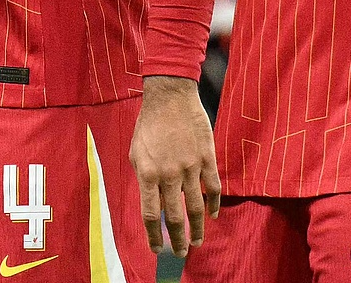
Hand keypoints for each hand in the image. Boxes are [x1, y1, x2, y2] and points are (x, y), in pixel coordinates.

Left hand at [130, 75, 220, 256]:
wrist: (170, 96)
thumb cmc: (149, 124)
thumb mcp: (136, 153)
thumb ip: (144, 179)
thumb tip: (153, 202)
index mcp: (147, 174)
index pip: (150, 215)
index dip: (154, 236)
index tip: (158, 249)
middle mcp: (168, 174)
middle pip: (173, 217)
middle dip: (177, 239)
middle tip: (180, 252)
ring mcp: (190, 167)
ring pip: (195, 207)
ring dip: (197, 229)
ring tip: (197, 242)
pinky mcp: (207, 158)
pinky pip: (213, 187)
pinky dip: (214, 204)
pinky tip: (212, 215)